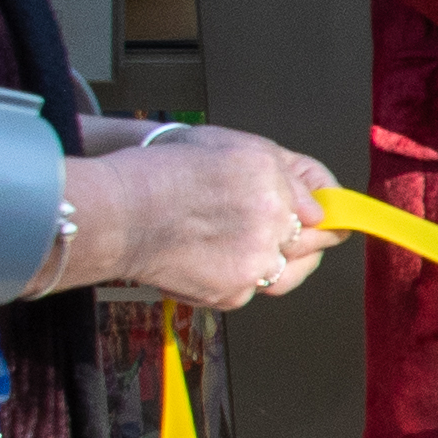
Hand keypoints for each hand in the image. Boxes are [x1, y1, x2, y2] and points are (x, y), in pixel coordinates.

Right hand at [79, 132, 340, 307]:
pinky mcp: (235, 291)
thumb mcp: (225, 146)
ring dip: (278, 260)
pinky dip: (244, 277)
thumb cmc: (159, 173)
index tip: (322, 218)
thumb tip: (319, 206)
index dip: (320, 211)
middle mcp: (272, 218)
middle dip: (307, 237)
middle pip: (315, 240)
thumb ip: (281, 171)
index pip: (322, 203)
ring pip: (289, 269)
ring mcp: (255, 260)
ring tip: (245, 247)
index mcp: (271, 176)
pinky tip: (219, 258)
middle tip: (289, 234)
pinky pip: (256, 288)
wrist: (114, 215)